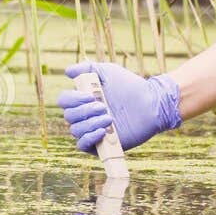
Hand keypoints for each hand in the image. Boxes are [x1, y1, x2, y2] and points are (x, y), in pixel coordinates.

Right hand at [55, 60, 181, 154]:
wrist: (150, 104)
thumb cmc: (129, 85)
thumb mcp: (108, 71)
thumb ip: (87, 68)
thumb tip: (68, 71)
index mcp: (83, 99)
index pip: (64, 101)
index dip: (72, 99)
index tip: (89, 95)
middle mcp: (85, 115)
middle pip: (69, 116)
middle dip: (85, 111)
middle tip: (103, 106)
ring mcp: (92, 130)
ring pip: (76, 130)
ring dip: (90, 123)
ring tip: (109, 118)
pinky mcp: (101, 144)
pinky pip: (83, 145)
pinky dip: (89, 138)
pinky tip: (103, 131)